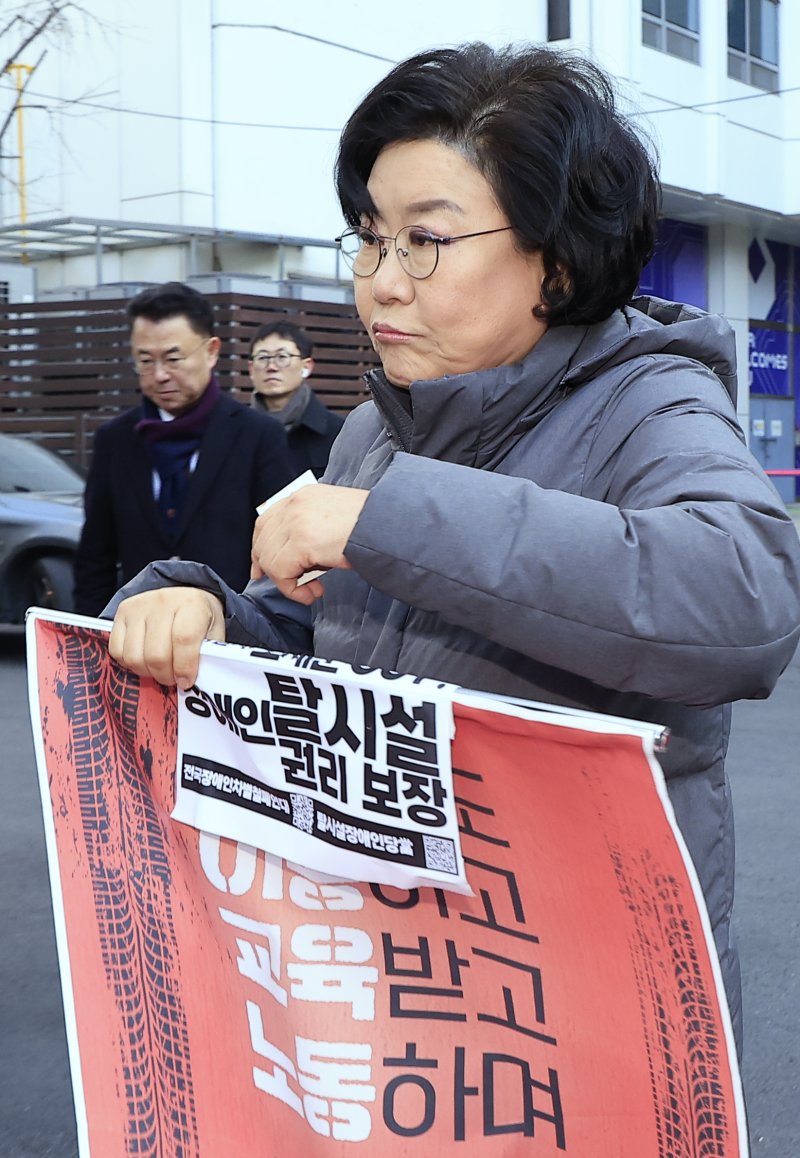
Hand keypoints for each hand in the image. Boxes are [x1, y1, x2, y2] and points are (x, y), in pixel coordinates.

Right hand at [108, 587, 225, 688]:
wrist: (181, 596)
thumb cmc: (199, 619)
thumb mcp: (213, 633)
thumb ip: (207, 656)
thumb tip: (193, 681)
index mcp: (192, 605)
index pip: (183, 639)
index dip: (184, 667)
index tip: (186, 681)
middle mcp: (163, 602)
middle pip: (156, 654)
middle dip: (166, 675)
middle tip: (174, 679)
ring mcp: (139, 607)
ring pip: (135, 657)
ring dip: (148, 672)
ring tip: (160, 669)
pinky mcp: (122, 613)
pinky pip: (117, 651)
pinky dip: (130, 664)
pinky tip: (145, 661)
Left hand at [251, 483, 368, 603]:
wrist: (388, 527)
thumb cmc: (372, 527)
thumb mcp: (335, 519)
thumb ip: (311, 530)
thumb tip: (298, 558)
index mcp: (303, 496)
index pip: (267, 520)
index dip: (261, 546)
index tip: (262, 568)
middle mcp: (295, 504)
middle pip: (262, 540)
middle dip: (268, 568)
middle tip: (287, 586)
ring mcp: (296, 521)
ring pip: (269, 560)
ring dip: (287, 583)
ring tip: (311, 590)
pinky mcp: (301, 542)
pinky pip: (281, 573)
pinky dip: (293, 590)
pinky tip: (312, 593)